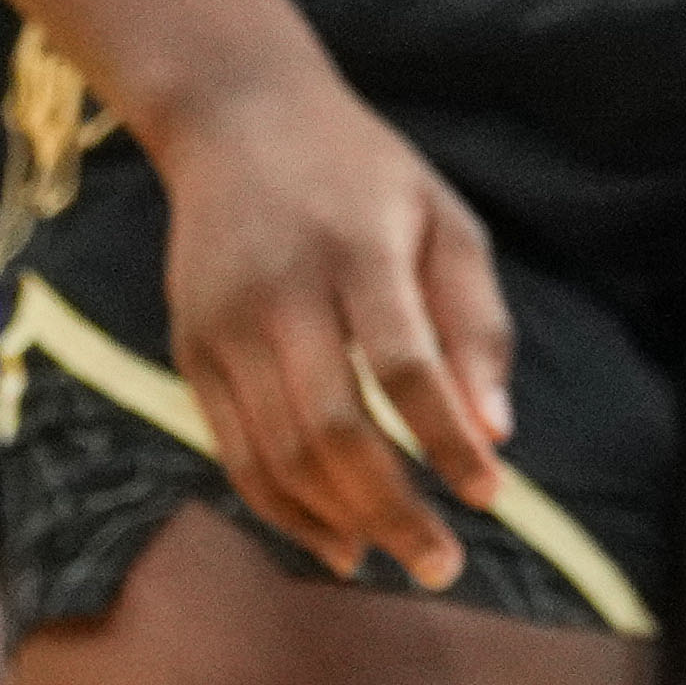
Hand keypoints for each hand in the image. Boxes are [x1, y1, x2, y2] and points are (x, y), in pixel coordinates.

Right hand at [148, 72, 522, 592]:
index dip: (446, 442)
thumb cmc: (365, 174)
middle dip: (392, 508)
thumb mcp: (444, 218)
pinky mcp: (189, 350)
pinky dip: (281, 506)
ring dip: (337, 520)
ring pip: (277, 452)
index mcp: (356, 250)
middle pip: (332, 427)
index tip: (491, 497)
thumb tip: (496, 432)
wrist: (235, 119)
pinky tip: (332, 536)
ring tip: (393, 559)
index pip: (404, 367)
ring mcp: (223, 326)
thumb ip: (476, 322)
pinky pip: (233, 450)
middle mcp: (280, 292)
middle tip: (442, 565)